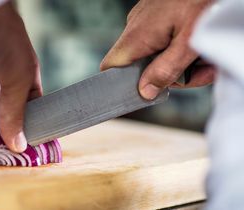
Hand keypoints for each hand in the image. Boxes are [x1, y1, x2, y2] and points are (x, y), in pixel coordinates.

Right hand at [100, 0, 215, 99]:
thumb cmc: (203, 0)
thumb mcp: (190, 42)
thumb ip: (166, 70)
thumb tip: (145, 92)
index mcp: (137, 36)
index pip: (110, 67)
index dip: (120, 85)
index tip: (142, 94)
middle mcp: (135, 27)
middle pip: (141, 66)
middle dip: (172, 75)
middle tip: (200, 72)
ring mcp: (145, 20)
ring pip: (155, 54)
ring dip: (181, 61)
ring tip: (206, 58)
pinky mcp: (156, 15)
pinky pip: (162, 40)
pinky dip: (181, 46)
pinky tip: (199, 46)